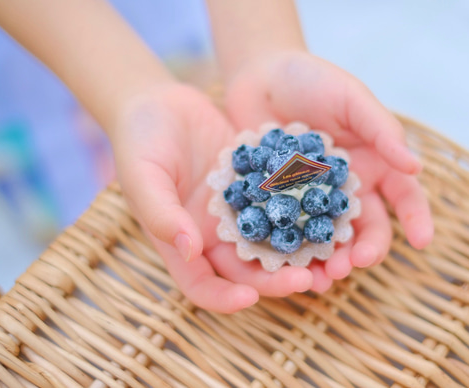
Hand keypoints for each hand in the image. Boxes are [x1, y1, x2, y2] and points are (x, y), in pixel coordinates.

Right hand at [111, 81, 315, 312]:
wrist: (158, 102)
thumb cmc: (138, 140)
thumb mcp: (142, 176)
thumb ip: (161, 214)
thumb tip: (189, 250)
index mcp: (183, 241)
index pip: (201, 284)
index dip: (223, 298)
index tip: (249, 298)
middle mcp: (213, 233)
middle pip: (247, 270)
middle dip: (275, 280)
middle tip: (306, 279)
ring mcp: (238, 210)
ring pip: (271, 241)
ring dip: (298, 252)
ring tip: (328, 255)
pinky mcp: (257, 185)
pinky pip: (282, 202)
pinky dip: (303, 210)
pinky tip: (329, 210)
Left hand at [224, 51, 433, 291]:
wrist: (259, 74)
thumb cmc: (312, 80)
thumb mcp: (351, 97)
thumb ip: (381, 129)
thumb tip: (416, 166)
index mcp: (374, 164)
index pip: (404, 196)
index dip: (416, 219)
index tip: (423, 240)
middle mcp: (347, 188)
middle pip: (365, 227)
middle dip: (365, 249)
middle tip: (355, 263)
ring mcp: (311, 199)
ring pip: (327, 238)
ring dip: (329, 260)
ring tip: (324, 277)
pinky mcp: (277, 203)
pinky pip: (286, 231)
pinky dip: (289, 251)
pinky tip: (286, 266)